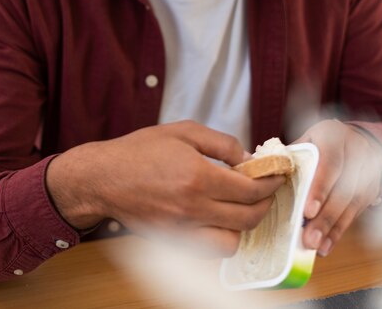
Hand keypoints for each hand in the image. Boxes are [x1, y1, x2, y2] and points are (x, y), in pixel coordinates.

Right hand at [46, 120, 283, 255]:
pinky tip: (221, 220)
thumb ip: (220, 143)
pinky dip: (222, 239)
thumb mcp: (183, 131)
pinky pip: (209, 251)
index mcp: (198, 177)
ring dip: (245, 225)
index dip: (270, 183)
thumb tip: (246, 157)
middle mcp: (194, 208)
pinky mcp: (173, 241)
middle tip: (267, 189)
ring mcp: (183, 230)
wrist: (105, 177)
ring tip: (244, 206)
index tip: (277, 175)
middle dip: (266, 203)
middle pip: (248, 218)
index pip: (250, 189)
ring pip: (232, 241)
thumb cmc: (141, 150)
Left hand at [297, 119, 381, 256]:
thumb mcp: (305, 140)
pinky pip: (358, 211)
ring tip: (317, 246)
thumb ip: (288, 156)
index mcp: (332, 136)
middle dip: (325, 217)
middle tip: (309, 239)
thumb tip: (261, 169)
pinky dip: (341, 229)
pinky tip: (327, 243)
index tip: (308, 212)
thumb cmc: (319, 142)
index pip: (329, 163)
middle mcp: (354, 151)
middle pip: (343, 189)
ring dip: (333, 228)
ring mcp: (366, 170)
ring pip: (353, 203)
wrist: (352, 138)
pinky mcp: (372, 188)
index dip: (320, 189)